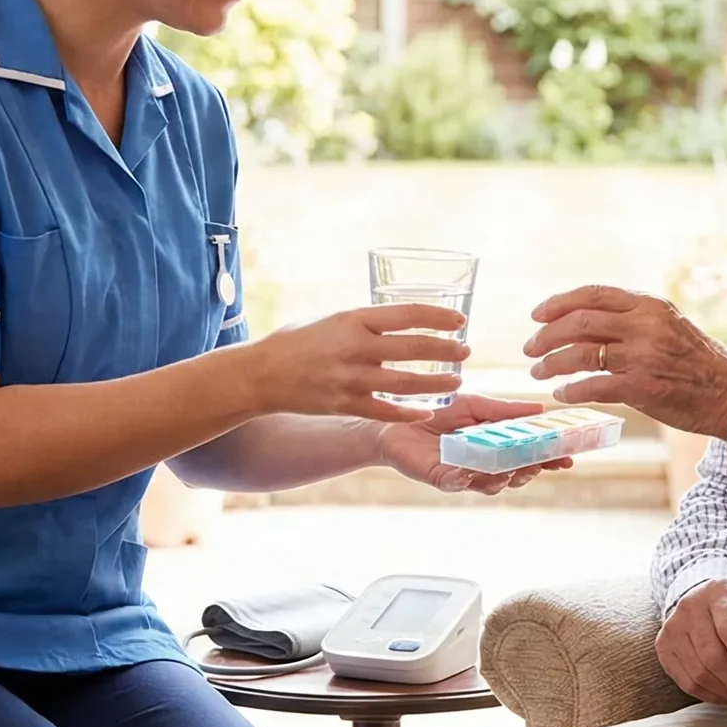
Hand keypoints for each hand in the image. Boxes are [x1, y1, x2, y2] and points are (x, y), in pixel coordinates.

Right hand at [244, 304, 468, 421]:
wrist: (261, 374)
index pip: (407, 314)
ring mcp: (351, 379)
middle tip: (466, 350)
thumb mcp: (332, 319)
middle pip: (414, 347)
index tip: (459, 320)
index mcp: (353, 319)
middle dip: (446, 349)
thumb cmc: (297, 341)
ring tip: (456, 380)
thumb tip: (401, 320)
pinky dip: (409, 412)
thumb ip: (365, 322)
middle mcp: (355, 347)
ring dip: (436, 382)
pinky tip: (427, 412)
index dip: (438, 317)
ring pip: (406, 382)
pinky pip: (386, 411)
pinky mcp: (345, 405)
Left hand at [375, 393, 575, 495]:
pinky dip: (465, 479)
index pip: (528, 455)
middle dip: (530, 471)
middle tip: (539, 463)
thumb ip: (505, 410)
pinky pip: (456, 484)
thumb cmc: (435, 411)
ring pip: (491, 484)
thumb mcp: (474, 404)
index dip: (549, 458)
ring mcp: (463, 474)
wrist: (394, 420)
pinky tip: (470, 473)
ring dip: (504, 477)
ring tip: (512, 468)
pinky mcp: (440, 478)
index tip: (568, 458)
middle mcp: (483, 464)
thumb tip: (541, 408)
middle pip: (515, 475)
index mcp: (496, 446)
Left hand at [524, 285, 726, 438]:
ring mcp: (644, 356)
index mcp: (650, 305)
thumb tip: (582, 321)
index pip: (594, 294)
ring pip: (581, 354)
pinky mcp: (643, 387)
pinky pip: (594, 386)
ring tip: (538, 372)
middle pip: (580, 322)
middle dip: (546, 335)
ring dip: (552, 364)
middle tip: (529, 348)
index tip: (537, 315)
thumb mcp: (668, 325)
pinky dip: (572, 390)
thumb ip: (631, 320)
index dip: (559, 303)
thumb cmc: (697, 361)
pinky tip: (562, 394)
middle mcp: (645, 325)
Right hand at [657, 579, 726, 707]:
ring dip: (725, 693)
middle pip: (712, 656)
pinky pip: (685, 681)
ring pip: (698, 672)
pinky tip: (725, 696)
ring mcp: (672, 627)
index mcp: (719, 595)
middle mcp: (690, 608)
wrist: (703, 597)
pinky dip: (708, 695)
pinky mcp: (662, 646)